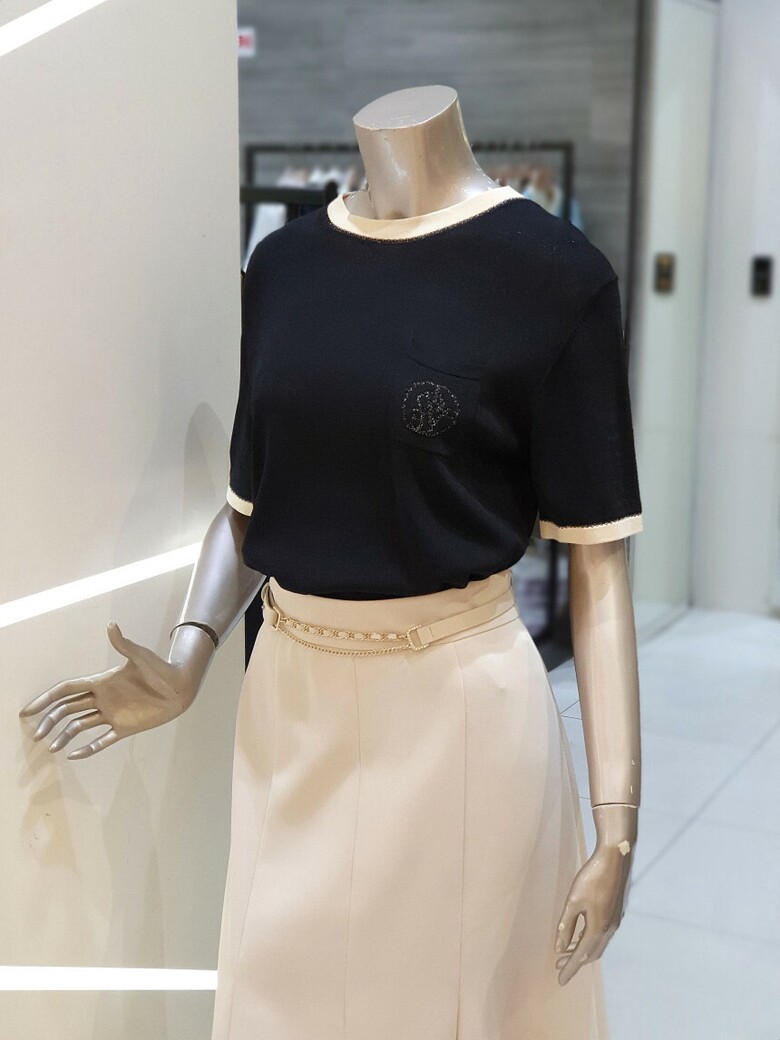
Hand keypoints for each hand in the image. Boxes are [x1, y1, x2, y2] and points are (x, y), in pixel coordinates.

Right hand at [19, 620, 199, 759]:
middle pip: (68, 709)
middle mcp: (103, 698)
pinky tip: (74, 755)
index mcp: (102, 682)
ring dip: (65, 735)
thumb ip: (124, 644)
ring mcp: (112, 714)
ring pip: (81, 726)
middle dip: (50, 720)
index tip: (29, 710)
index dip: (47, 698)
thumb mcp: (141, 656)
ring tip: (51, 747)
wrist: (180, 687)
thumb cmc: (162, 669)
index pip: (67, 690)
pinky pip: (102, 741)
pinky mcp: (124, 727)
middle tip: (35, 734)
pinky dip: (88, 748)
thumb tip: (111, 626)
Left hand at [554, 838, 633, 985]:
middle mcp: (610, 928)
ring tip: (566, 951)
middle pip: (591, 953)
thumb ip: (566, 925)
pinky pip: (602, 934)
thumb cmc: (592, 877)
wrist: (616, 857)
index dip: (569, 969)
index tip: (560, 981)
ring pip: (598, 944)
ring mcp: (615, 920)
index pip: (581, 956)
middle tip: (558, 965)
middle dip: (575, 961)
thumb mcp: (573, 901)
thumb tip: (559, 947)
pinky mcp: (616, 911)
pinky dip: (590, 939)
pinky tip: (581, 933)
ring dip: (582, 950)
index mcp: (598, 928)